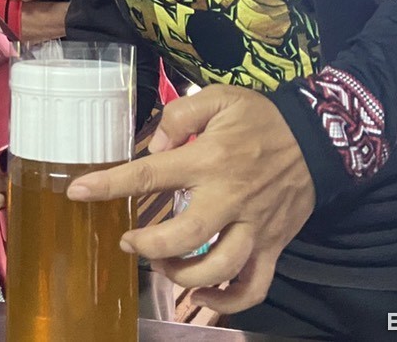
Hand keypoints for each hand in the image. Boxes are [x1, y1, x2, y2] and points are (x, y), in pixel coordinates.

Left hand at [67, 85, 315, 313]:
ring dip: (182, 276)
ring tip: (162, 264)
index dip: (109, 185)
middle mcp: (230, 197)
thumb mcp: (219, 97)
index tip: (77, 191)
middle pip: (184, 237)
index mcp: (209, 158)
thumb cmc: (261, 117)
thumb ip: (179, 117)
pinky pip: (253, 286)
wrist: (319, 137)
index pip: (150, 175)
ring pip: (218, 269)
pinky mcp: (273, 244)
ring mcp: (254, 226)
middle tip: (128, 241)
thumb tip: (154, 146)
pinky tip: (203, 293)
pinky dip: (227, 300)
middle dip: (147, 246)